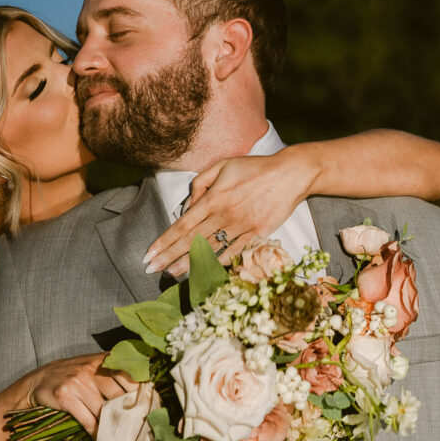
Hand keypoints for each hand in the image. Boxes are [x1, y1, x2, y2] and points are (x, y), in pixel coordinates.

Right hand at [24, 353, 137, 438]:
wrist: (39, 380)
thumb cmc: (73, 375)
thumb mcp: (93, 366)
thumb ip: (114, 373)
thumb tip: (141, 390)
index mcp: (102, 360)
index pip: (128, 375)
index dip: (139, 392)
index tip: (148, 405)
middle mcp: (91, 368)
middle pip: (118, 394)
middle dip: (127, 412)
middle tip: (136, 425)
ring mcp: (78, 382)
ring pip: (103, 409)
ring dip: (111, 425)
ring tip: (120, 435)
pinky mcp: (66, 397)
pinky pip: (87, 420)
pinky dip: (95, 432)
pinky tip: (100, 438)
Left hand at [144, 149, 319, 276]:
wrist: (290, 174)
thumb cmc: (253, 168)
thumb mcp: (222, 166)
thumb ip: (200, 184)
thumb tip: (187, 207)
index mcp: (214, 198)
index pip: (183, 225)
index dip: (164, 241)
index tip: (149, 254)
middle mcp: (225, 215)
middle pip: (191, 241)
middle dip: (169, 257)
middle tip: (151, 269)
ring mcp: (242, 227)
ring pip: (210, 250)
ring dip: (189, 264)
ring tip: (170, 275)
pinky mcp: (257, 235)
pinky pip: (234, 253)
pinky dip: (219, 264)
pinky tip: (204, 273)